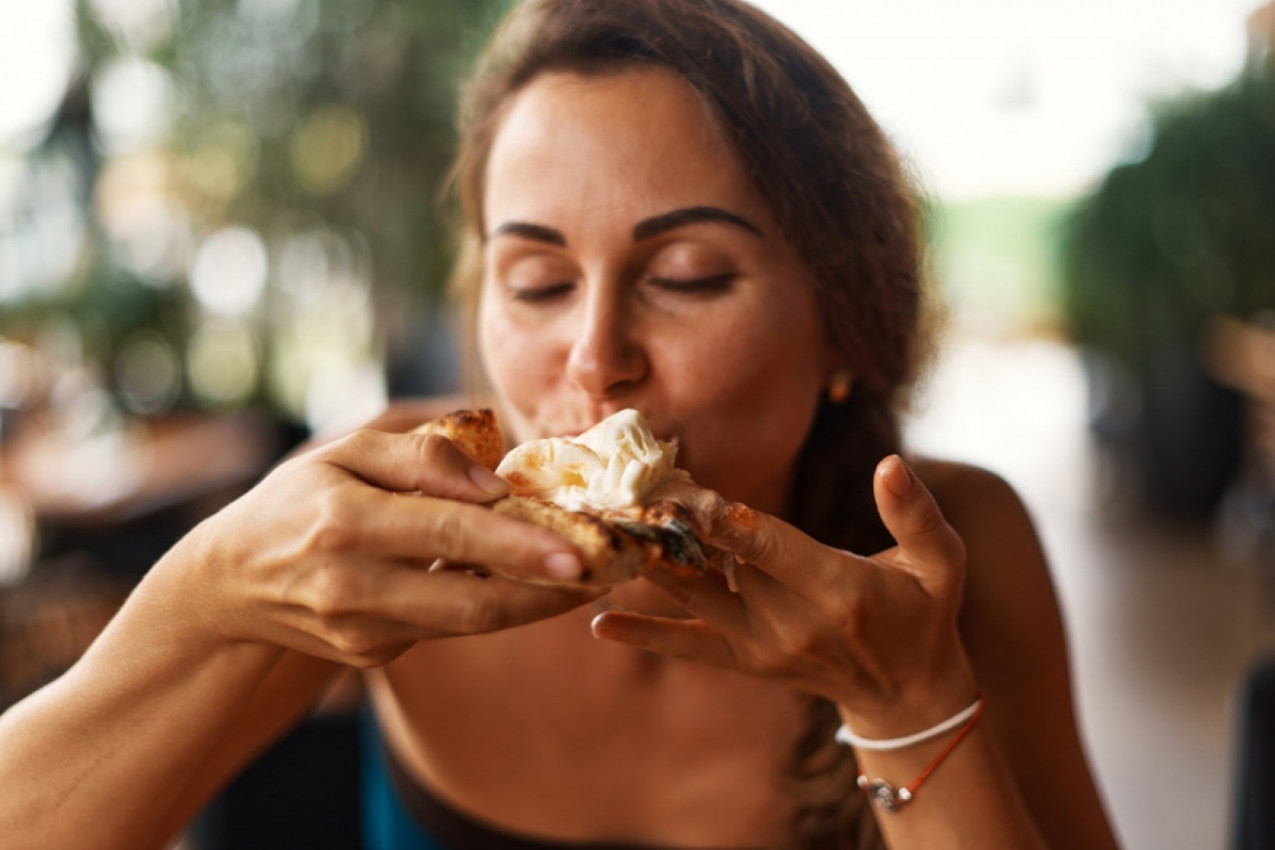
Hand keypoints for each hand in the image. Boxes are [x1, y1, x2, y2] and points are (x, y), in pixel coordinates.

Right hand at [164, 427, 599, 666]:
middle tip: (609, 573)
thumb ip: (421, 458)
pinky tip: (526, 581)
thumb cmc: (298, 500)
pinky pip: (448, 627)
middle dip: (548, 592)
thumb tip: (495, 484)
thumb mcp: (345, 454)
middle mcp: (353, 585)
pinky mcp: (372, 656)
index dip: (518, 544)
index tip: (578, 552)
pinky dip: (493, 604)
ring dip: (534, 603)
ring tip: (587, 576)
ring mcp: (362, 631)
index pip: (448, 532)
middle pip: (472, 600)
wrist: (231, 584)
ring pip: (469, 622)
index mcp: (344, 522)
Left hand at [590, 455, 977, 733]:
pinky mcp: (745, 661)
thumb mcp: (941, 563)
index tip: (691, 493)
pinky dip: (645, 635)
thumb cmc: (925, 614)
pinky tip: (598, 625)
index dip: (732, 522)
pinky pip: (688, 648)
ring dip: (651, 566)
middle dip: (674, 529)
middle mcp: (791, 624)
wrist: (906, 694)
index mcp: (837, 591)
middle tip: (626, 492)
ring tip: (606, 534)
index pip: (774, 549)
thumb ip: (915, 515)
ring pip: (695, 601)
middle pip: (721, 568)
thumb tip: (890, 463)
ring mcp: (762, 647)